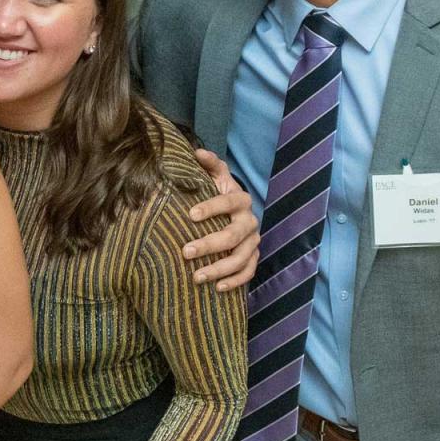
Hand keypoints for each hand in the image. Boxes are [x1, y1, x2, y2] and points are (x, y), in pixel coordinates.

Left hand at [182, 148, 258, 291]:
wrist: (230, 211)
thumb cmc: (214, 192)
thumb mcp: (213, 177)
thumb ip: (208, 165)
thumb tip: (197, 151)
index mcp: (240, 199)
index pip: (228, 202)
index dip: (211, 208)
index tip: (190, 215)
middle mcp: (250, 221)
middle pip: (233, 235)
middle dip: (210, 245)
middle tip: (186, 252)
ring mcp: (253, 241)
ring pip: (241, 258)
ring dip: (220, 269)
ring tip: (196, 277)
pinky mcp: (253, 257)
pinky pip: (249, 272)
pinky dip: (235, 281)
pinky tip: (217, 288)